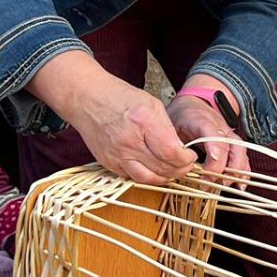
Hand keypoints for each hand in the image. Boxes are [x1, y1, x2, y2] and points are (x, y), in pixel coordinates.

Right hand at [65, 66, 197, 183]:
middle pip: (162, 168)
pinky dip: (146, 176)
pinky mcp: (108, 163)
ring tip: (172, 170)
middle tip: (185, 165)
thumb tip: (181, 150)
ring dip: (164, 177)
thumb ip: (168, 129)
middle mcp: (129, 141)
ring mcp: (116, 155)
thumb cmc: (120, 97)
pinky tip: (153, 169)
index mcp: (144, 122)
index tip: (190, 156)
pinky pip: (132, 177)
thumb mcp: (152, 104)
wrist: (86, 98)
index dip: (186, 159)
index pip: (172, 153)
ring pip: (148, 179)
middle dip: (180, 169)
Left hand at [168, 87, 251, 187]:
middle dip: (225, 168)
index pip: (214, 136)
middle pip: (231, 147)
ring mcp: (229, 135)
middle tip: (210, 183)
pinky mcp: (233, 142)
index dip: (215, 152)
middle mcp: (220, 127)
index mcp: (203, 120)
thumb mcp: (171, 125)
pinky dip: (243, 171)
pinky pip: (243, 156)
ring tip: (226, 186)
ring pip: (240, 152)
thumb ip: (173, 142)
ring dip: (236, 171)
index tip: (208, 169)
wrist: (194, 103)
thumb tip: (172, 164)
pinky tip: (240, 186)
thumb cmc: (181, 116)